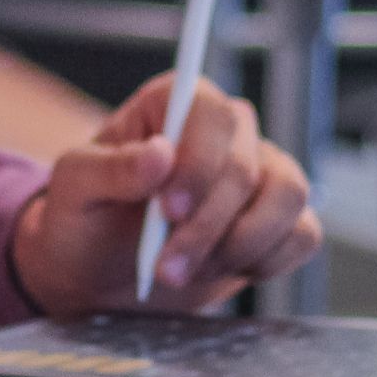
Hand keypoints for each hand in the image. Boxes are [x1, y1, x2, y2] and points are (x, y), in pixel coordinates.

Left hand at [9, 73, 319, 316]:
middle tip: (164, 268)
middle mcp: (226, 129)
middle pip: (245, 166)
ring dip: (238, 247)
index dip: (198, 162)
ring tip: (187, 272)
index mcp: (173, 103)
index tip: (169, 211)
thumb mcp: (73, 190)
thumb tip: (160, 154)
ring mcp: (260, 171)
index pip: (209, 112)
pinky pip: (302, 234)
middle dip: (205, 227)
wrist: (102, 273)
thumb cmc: (85, 219)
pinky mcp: (280, 217)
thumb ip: (110, 169)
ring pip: (287, 195)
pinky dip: (265, 261)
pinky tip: (218, 271)